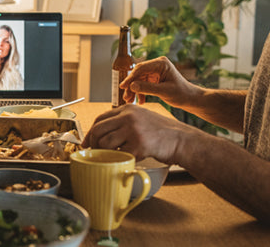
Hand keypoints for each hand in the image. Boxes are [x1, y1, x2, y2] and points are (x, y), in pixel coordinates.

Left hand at [81, 103, 200, 164]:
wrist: (182, 140)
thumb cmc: (162, 132)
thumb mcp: (141, 118)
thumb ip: (123, 121)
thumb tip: (100, 133)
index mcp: (128, 109)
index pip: (100, 119)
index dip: (90, 132)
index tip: (86, 142)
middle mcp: (128, 116)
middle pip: (98, 130)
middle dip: (92, 144)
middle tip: (94, 153)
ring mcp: (133, 130)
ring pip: (105, 143)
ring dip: (105, 153)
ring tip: (112, 157)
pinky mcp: (138, 145)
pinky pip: (119, 155)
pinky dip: (120, 160)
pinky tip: (127, 160)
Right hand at [121, 56, 199, 107]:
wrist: (190, 99)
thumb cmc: (181, 94)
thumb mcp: (164, 92)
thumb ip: (147, 88)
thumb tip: (132, 86)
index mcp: (161, 63)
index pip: (141, 69)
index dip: (130, 78)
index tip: (123, 86)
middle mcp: (157, 65)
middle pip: (138, 74)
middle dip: (131, 86)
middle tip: (126, 97)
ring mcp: (155, 71)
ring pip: (139, 79)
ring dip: (134, 90)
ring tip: (130, 101)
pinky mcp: (155, 78)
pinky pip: (143, 84)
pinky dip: (140, 92)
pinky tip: (140, 101)